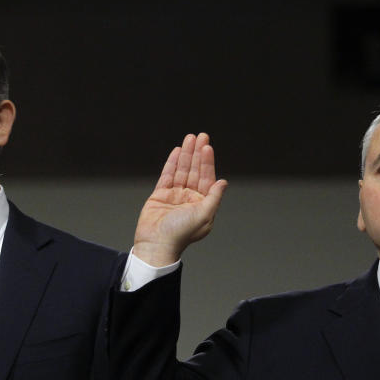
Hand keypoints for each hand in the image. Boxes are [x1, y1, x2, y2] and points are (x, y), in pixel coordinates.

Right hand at [132, 133, 226, 265]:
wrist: (156, 243)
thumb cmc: (181, 234)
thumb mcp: (204, 215)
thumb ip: (214, 197)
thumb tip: (223, 182)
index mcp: (202, 204)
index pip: (207, 178)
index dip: (207, 162)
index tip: (207, 147)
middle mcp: (190, 199)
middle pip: (195, 171)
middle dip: (197, 153)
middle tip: (201, 136)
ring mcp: (174, 196)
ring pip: (182, 170)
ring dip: (186, 154)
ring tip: (189, 138)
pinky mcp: (160, 195)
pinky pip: (167, 175)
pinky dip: (172, 163)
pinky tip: (177, 151)